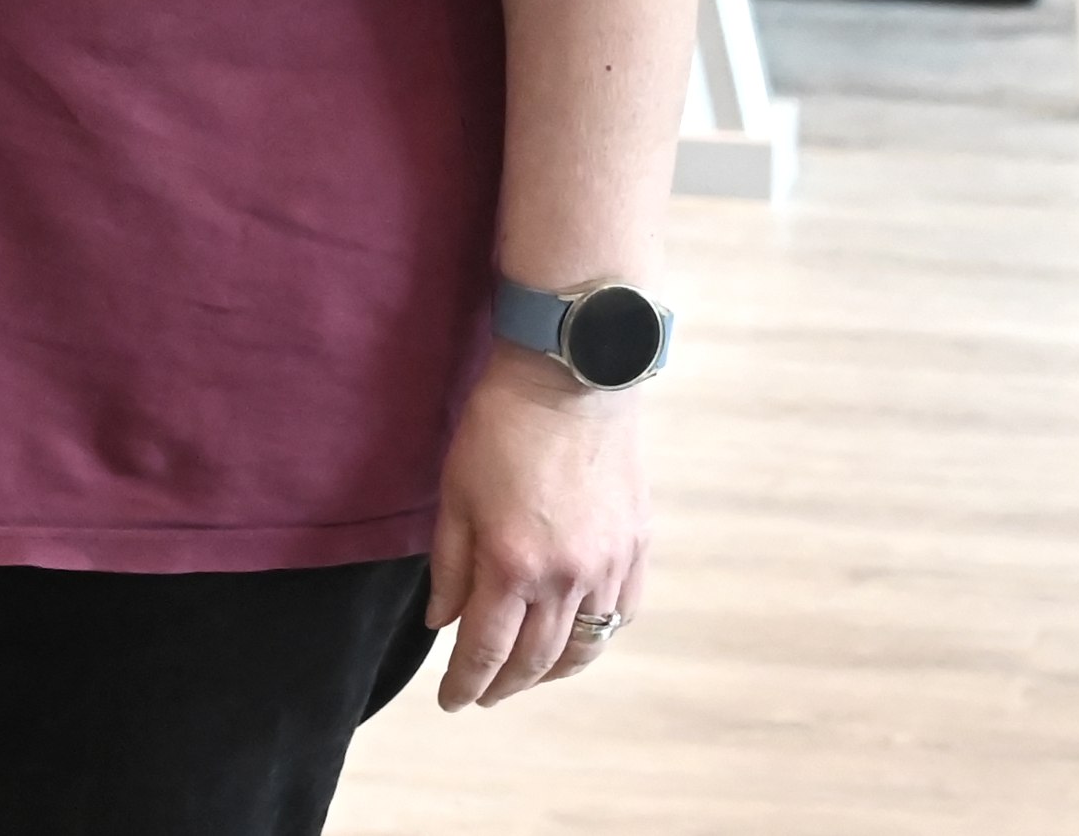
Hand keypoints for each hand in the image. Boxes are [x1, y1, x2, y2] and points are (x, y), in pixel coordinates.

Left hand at [426, 349, 650, 708]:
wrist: (571, 379)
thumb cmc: (501, 427)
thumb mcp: (455, 492)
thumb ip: (449, 565)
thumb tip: (441, 623)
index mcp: (512, 564)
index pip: (485, 649)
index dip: (465, 682)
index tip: (451, 700)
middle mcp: (566, 578)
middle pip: (535, 660)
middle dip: (504, 686)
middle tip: (483, 695)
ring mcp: (608, 568)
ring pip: (583, 648)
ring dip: (550, 673)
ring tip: (525, 677)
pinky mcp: (636, 550)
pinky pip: (620, 617)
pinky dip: (596, 638)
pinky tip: (576, 640)